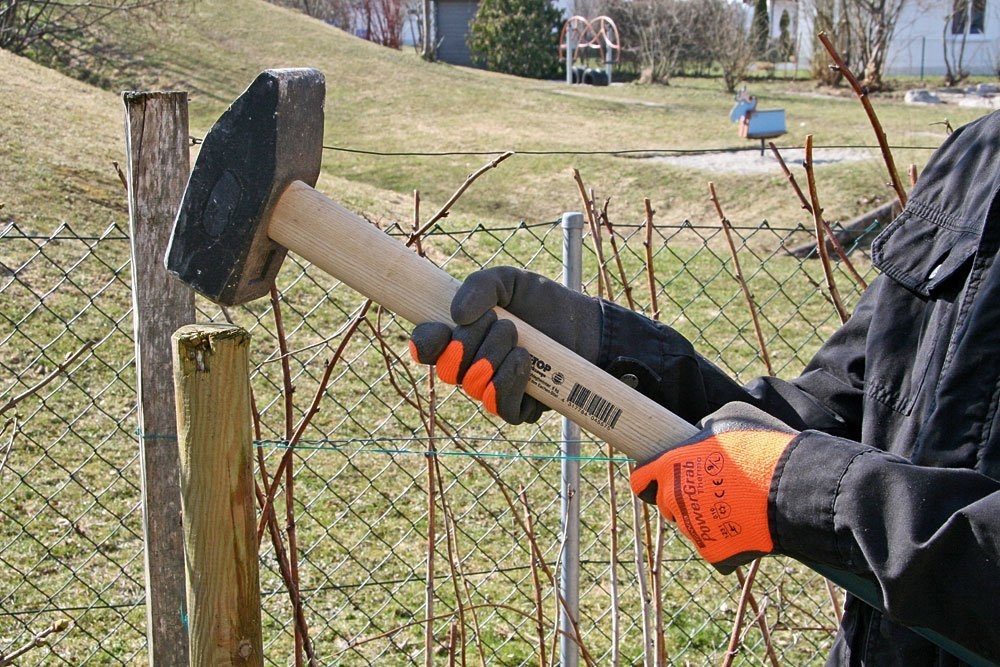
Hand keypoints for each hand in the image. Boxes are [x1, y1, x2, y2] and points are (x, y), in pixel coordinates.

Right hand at [409, 267, 600, 422]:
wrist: (582, 324)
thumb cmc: (540, 302)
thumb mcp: (509, 281)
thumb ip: (480, 286)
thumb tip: (456, 315)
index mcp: (459, 337)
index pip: (426, 349)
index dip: (426, 344)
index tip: (444, 330)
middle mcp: (470, 367)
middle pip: (449, 370)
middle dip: (472, 344)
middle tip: (504, 324)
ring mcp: (492, 389)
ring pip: (473, 386)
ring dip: (493, 358)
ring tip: (518, 338)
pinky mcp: (517, 408)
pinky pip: (500, 407)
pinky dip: (507, 381)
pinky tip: (523, 360)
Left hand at [630, 402, 799, 572]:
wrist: (795, 487)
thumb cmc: (763, 446)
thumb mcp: (729, 418)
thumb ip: (703, 430)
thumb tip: (698, 435)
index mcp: (671, 466)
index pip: (641, 480)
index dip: (650, 479)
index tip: (662, 478)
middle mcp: (675, 498)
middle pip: (667, 504)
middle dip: (683, 497)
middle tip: (713, 488)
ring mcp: (693, 528)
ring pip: (691, 526)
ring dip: (706, 518)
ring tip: (737, 505)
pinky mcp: (714, 552)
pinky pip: (714, 548)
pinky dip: (727, 540)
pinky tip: (747, 526)